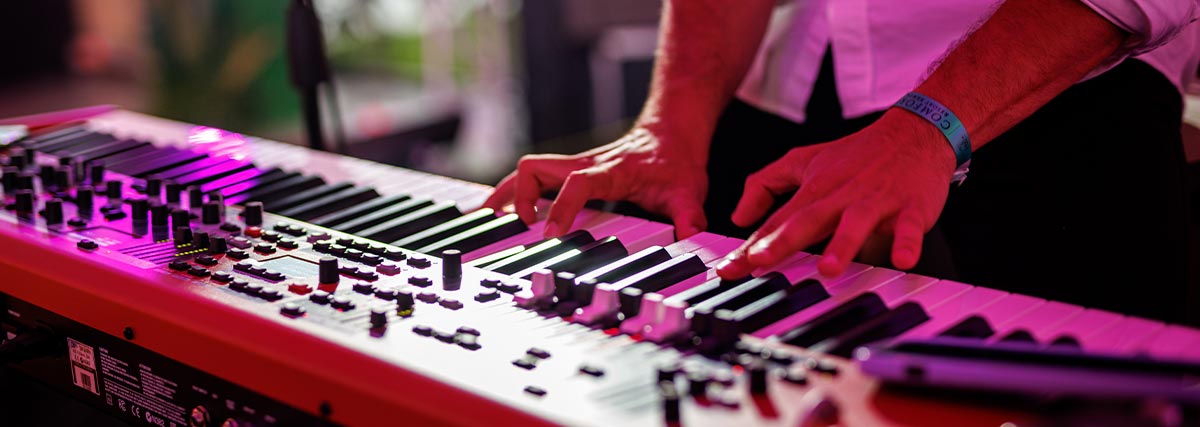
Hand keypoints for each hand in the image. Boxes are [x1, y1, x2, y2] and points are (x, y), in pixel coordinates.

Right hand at [482, 127, 709, 238]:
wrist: (672, 132)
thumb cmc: (677, 162)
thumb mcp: (689, 192)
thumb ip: (689, 217)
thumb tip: (690, 239)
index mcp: (610, 170)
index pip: (576, 184)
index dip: (560, 209)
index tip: (550, 236)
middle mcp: (585, 165)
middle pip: (534, 168)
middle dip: (517, 197)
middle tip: (516, 229)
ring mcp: (575, 167)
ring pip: (528, 171)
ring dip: (507, 193)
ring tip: (490, 221)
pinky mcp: (571, 173)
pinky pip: (535, 178)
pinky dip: (516, 194)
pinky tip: (505, 214)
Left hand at [715, 111, 957, 278]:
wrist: (914, 131)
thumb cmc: (857, 155)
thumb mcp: (804, 161)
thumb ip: (766, 184)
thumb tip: (738, 216)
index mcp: (815, 189)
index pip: (777, 221)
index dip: (751, 245)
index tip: (728, 268)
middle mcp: (841, 196)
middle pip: (808, 220)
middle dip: (783, 241)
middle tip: (760, 261)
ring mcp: (876, 200)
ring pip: (856, 223)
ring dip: (842, 245)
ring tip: (827, 268)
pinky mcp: (911, 207)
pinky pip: (910, 227)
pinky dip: (907, 242)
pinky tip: (902, 259)